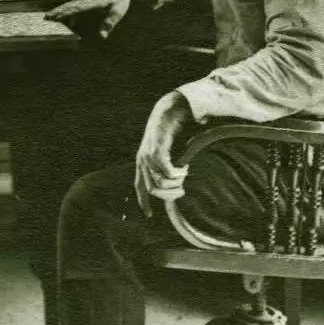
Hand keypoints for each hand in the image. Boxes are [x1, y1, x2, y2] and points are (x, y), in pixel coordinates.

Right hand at [45, 0, 133, 38]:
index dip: (67, 13)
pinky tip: (58, 14)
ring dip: (59, 10)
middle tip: (46, 17)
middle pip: (70, 5)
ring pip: (69, 4)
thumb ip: (110, 22)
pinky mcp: (85, 0)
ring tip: (48, 17)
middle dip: (58, 11)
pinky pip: (73, 5)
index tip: (58, 16)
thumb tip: (102, 36)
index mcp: (94, 1)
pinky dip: (65, 9)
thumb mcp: (119, 10)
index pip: (78, 7)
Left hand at [134, 92, 192, 216]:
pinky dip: (176, 174)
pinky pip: (165, 170)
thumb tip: (177, 183)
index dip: (143, 202)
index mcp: (142, 162)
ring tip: (184, 174)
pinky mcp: (156, 148)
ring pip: (159, 183)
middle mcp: (142, 160)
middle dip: (169, 195)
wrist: (170, 108)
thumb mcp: (169, 152)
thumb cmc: (172, 130)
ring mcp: (148, 154)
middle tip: (182, 191)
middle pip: (152, 190)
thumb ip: (169, 166)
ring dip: (175, 183)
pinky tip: (184, 168)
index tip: (149, 216)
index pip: (139, 187)